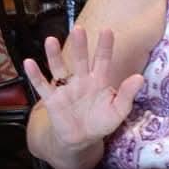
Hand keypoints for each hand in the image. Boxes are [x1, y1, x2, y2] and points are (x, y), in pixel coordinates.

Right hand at [24, 27, 144, 151]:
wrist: (82, 139)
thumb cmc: (101, 122)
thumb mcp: (119, 111)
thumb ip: (127, 94)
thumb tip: (139, 78)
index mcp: (99, 80)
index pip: (103, 60)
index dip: (105, 46)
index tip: (107, 31)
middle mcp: (81, 79)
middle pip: (80, 59)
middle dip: (80, 44)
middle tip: (78, 29)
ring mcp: (66, 88)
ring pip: (59, 67)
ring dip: (54, 55)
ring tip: (51, 40)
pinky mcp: (52, 99)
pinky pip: (42, 85)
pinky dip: (35, 75)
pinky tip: (29, 63)